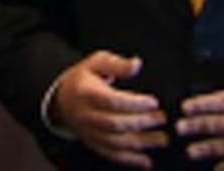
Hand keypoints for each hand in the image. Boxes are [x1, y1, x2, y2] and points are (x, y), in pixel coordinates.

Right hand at [52, 51, 168, 168]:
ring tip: (162, 139)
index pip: (111, 101)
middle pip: (114, 123)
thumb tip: (136, 64)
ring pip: (115, 142)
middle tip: (162, 118)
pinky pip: (111, 155)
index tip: (154, 102)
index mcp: (85, 93)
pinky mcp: (92, 144)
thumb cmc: (83, 78)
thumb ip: (116, 64)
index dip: (134, 103)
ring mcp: (88, 132)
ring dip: (141, 143)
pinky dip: (130, 160)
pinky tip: (146, 161)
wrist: (61, 98)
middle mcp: (85, 115)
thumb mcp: (96, 63)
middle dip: (141, 123)